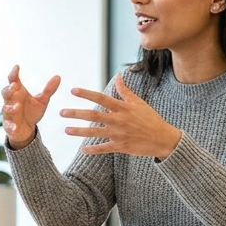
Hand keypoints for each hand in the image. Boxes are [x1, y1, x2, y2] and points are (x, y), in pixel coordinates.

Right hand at [2, 65, 60, 149]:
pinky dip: (11, 126)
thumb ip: (48, 90)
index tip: (17, 67)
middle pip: (6, 93)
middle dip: (10, 90)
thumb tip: (58, 77)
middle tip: (15, 86)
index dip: (14, 74)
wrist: (26, 129)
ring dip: (11, 108)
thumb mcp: (42, 101)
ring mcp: (9, 113)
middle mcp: (11, 101)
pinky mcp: (9, 125)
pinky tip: (15, 127)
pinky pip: (8, 125)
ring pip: (6, 108)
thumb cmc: (31, 112)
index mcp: (18, 93)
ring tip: (17, 107)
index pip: (13, 80)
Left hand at [60, 75, 182, 158]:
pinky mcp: (121, 147)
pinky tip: (82, 149)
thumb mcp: (139, 103)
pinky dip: (92, 149)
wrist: (163, 139)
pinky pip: (103, 149)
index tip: (73, 91)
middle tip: (61, 112)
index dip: (87, 94)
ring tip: (66, 129)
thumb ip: (125, 91)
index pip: (101, 98)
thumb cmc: (151, 119)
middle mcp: (119, 120)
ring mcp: (119, 134)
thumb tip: (118, 76)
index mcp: (123, 108)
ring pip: (95, 132)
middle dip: (76, 113)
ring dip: (79, 131)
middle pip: (93, 115)